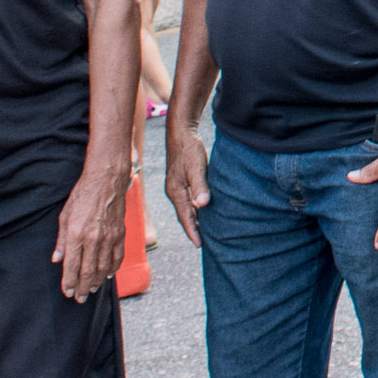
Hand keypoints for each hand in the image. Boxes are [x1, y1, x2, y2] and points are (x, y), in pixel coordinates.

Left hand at [53, 164, 130, 300]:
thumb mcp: (65, 215)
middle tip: (79, 299)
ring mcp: (108, 237)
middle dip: (82, 287)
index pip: (71, 266)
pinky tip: (107, 276)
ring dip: (96, 282)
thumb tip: (56, 260)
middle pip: (87, 271)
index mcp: (76, 234)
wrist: (106, 180)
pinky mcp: (120, 234)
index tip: (67, 292)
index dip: (68, 282)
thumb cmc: (83, 195)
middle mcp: (93, 239)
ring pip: (102, 267)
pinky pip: (117, 257)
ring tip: (90, 290)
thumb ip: (61, 240)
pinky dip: (112, 269)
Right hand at [163, 123, 209, 250]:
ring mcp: (176, 187)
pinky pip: (187, 201)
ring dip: (194, 220)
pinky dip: (194, 210)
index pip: (185, 217)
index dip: (192, 231)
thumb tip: (203, 205)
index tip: (199, 245)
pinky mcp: (180, 181)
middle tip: (202, 244)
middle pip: (184, 216)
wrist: (180, 133)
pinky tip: (202, 212)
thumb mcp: (196, 167)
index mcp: (176, 192)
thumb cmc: (189, 149)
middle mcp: (174, 192)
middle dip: (192, 230)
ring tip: (203, 232)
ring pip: (186, 209)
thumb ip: (200, 186)